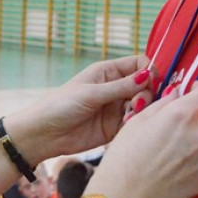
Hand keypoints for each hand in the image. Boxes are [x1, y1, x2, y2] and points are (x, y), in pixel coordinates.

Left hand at [3, 54, 152, 165]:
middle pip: (145, 85)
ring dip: (142, 109)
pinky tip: (127, 126)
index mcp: (108, 72)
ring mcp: (116, 107)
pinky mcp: (116, 126)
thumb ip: (121, 87)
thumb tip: (148, 75)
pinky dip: (136, 123)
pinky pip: (135, 122)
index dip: (150, 70)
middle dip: (147, 94)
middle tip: (137, 105)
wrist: (45, 134)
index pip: (139, 63)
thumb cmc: (61, 105)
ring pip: (143, 104)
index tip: (152, 82)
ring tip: (130, 116)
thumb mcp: (91, 93)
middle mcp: (115, 87)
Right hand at [88, 81, 197, 197]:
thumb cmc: (124, 155)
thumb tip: (177, 94)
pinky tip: (167, 172)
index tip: (190, 94)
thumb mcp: (137, 119)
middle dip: (189, 120)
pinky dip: (187, 165)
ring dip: (188, 143)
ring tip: (163, 156)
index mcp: (183, 115)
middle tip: (165, 132)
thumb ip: (163, 103)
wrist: (123, 197)